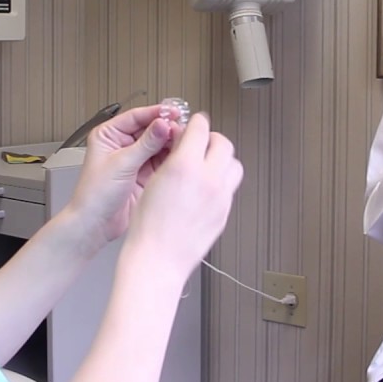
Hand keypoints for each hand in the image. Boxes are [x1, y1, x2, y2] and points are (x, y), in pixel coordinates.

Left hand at [67, 105, 178, 252]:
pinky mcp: (144, 174)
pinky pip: (161, 160)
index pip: (136, 117)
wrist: (95, 224)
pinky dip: (170, 158)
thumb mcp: (122, 163)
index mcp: (108, 135)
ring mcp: (133, 160)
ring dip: (170, 143)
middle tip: (182, 128)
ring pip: (157, 145)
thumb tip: (163, 124)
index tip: (173, 112)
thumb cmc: (94, 194)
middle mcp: (121, 145)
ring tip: (183, 141)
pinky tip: (179, 155)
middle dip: (166, 129)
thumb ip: (146, 143)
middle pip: (149, 129)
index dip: (156, 113)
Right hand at [123, 113, 242, 278]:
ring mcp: (221, 197)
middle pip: (223, 143)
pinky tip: (206, 187)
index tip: (194, 124)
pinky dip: (222, 180)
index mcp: (185, 166)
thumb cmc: (148, 226)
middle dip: (212, 139)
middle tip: (201, 143)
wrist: (157, 258)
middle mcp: (208, 179)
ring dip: (222, 160)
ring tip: (207, 165)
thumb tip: (183, 142)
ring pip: (234, 164)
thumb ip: (173, 157)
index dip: (195, 123)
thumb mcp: (153, 180)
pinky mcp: (225, 212)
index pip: (200, 128)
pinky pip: (231, 187)